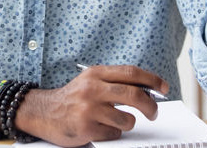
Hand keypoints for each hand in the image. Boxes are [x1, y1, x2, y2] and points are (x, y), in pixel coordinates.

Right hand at [14, 65, 168, 146]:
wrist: (43, 112)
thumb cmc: (72, 98)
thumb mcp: (90, 81)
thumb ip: (114, 81)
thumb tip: (147, 89)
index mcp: (96, 73)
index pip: (132, 73)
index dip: (152, 80)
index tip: (163, 88)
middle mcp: (93, 89)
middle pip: (135, 96)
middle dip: (150, 106)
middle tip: (153, 113)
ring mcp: (89, 109)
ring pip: (127, 120)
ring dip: (128, 124)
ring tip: (118, 122)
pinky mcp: (86, 127)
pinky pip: (114, 134)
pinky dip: (113, 133)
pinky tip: (101, 128)